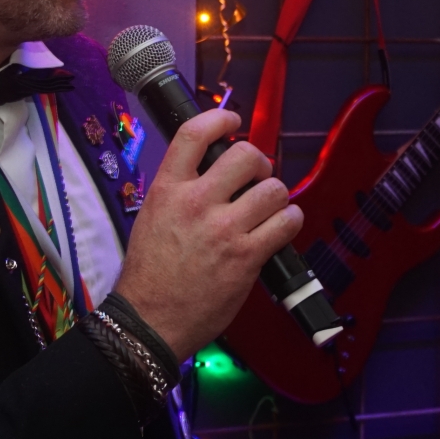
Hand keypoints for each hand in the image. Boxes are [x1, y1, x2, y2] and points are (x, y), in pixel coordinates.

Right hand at [113, 109, 301, 361]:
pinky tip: (280, 227)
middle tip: (257, 177)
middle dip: (258, 163)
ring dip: (276, 196)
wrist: (149, 320)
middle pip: (244, 155)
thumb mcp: (152, 216)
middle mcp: (196, 202)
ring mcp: (224, 229)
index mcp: (168, 189)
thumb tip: (212, 172)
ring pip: (273, 188)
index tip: (233, 120)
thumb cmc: (150, 274)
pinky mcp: (247, 256)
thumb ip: (180, 189)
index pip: (194, 134)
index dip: (220, 118)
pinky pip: (286, 222)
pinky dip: (289, 220)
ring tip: (269, 207)